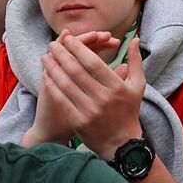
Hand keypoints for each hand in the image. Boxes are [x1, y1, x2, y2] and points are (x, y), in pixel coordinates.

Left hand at [39, 31, 145, 159]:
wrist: (121, 143)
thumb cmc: (129, 111)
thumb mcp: (137, 85)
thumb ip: (135, 61)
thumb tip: (134, 38)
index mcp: (116, 86)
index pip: (93, 62)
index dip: (78, 48)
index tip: (68, 39)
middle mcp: (103, 98)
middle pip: (77, 71)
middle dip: (61, 55)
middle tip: (51, 45)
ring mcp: (90, 111)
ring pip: (66, 84)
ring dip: (53, 68)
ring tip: (45, 57)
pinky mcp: (79, 122)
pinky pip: (62, 100)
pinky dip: (52, 86)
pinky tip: (46, 76)